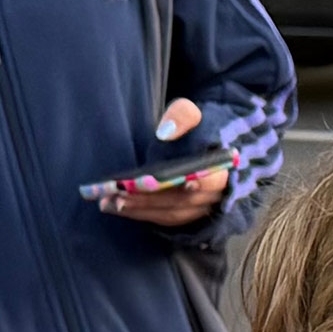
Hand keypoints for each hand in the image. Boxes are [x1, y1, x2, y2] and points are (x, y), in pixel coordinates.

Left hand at [96, 100, 226, 224]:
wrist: (205, 143)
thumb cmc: (198, 128)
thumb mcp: (193, 113)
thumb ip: (183, 115)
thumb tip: (164, 132)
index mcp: (224, 169)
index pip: (216, 179)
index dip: (202, 183)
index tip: (185, 183)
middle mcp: (216, 195)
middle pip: (183, 201)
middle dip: (150, 199)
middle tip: (119, 195)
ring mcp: (202, 209)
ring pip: (171, 213)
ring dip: (139, 210)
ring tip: (108, 203)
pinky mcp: (186, 215)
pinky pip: (164, 218)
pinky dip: (141, 214)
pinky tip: (116, 207)